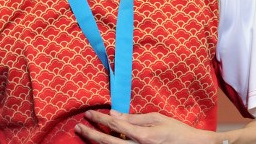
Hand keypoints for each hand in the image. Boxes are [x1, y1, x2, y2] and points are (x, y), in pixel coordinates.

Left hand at [75, 109, 211, 143]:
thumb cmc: (176, 131)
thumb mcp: (157, 119)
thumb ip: (135, 118)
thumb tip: (115, 115)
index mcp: (142, 136)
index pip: (116, 126)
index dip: (100, 119)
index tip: (89, 114)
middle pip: (108, 142)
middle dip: (91, 134)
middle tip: (79, 126)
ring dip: (96, 142)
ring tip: (85, 134)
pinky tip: (102, 143)